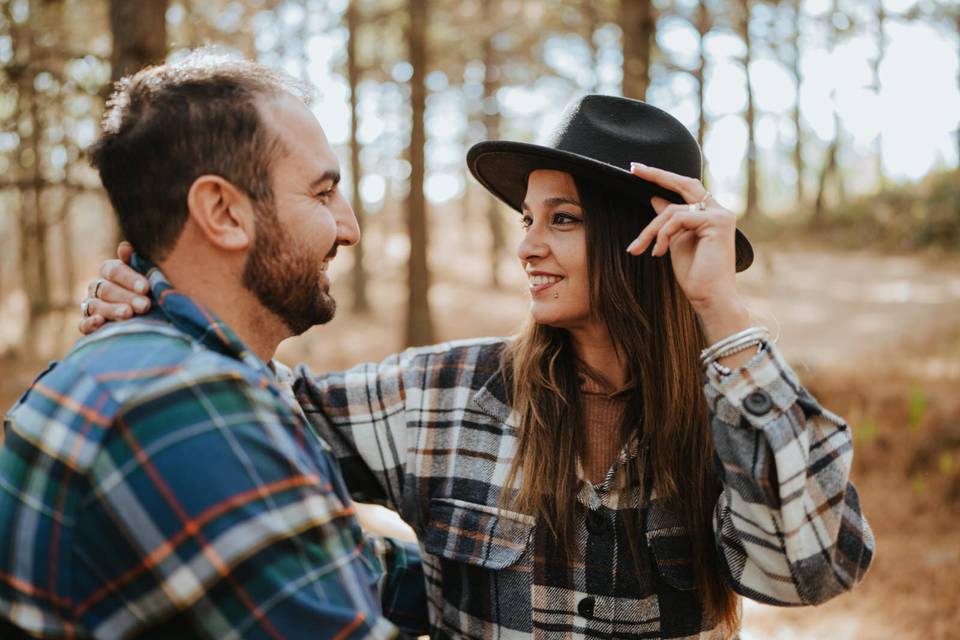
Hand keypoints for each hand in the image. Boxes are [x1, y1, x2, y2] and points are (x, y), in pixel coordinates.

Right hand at [78, 242, 152, 334]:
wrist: (149, 317)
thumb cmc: (149, 293)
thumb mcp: (147, 277)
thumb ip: (137, 262)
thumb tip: (125, 247)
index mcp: (110, 271)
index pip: (114, 270)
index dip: (130, 278)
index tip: (146, 288)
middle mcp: (97, 287)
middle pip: (107, 289)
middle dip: (127, 297)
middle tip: (145, 305)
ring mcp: (91, 306)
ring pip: (96, 306)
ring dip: (112, 310)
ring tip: (128, 314)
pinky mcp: (87, 325)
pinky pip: (83, 324)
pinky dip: (89, 323)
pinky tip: (100, 322)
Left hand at [625, 163, 748, 341]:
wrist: (710, 298)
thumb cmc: (695, 276)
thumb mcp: (674, 243)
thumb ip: (668, 221)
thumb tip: (655, 199)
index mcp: (710, 215)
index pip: (685, 189)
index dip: (663, 178)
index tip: (637, 171)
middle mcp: (719, 211)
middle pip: (684, 183)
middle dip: (656, 174)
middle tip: (633, 168)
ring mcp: (720, 215)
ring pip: (672, 210)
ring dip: (651, 230)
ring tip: (639, 249)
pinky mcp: (717, 222)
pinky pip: (678, 218)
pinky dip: (663, 234)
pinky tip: (658, 252)